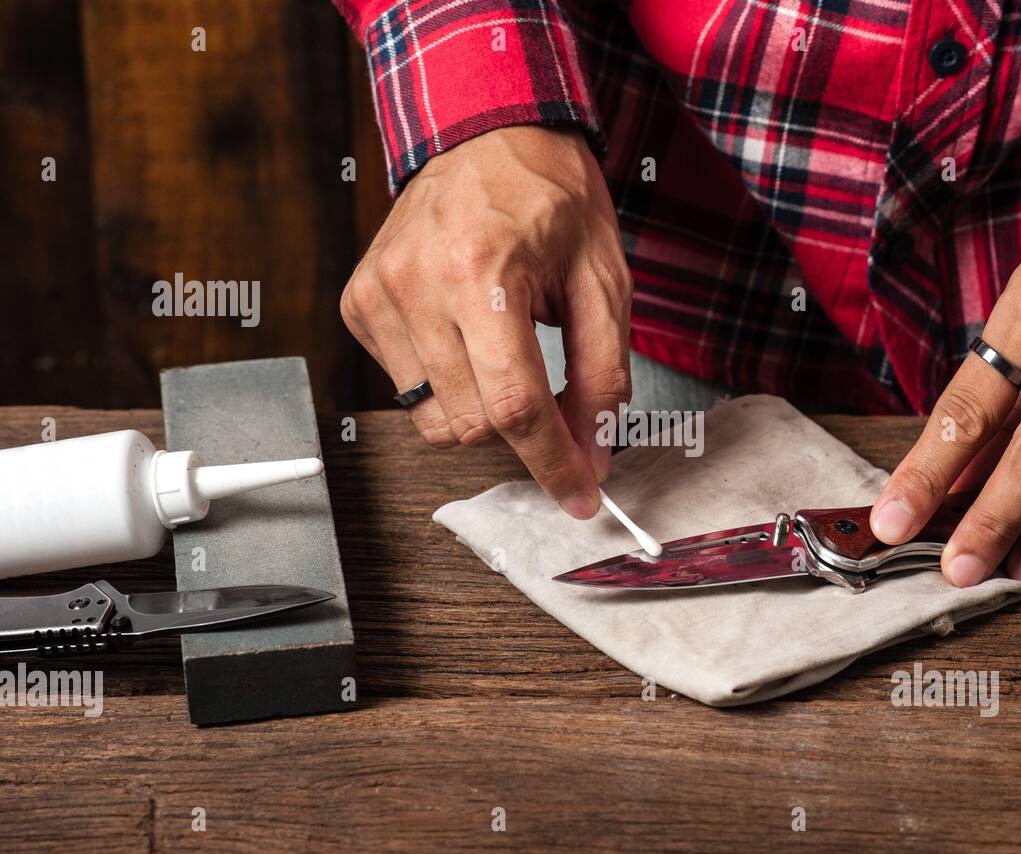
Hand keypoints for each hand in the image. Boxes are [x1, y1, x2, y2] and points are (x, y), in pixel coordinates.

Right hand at [340, 126, 631, 518]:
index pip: (515, 404)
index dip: (553, 462)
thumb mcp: (602, 278)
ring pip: (437, 419)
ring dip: (484, 408)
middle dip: (526, 430)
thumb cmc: (549, 196)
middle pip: (476, 422)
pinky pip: (407, 390)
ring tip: (505, 347)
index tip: (580, 495)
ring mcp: (378, 294)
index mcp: (482, 271)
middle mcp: (417, 284)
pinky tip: (467, 333)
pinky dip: (448, 383)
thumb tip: (594, 450)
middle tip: (559, 400)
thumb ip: (603, 373)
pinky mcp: (358, 303)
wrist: (484, 131)